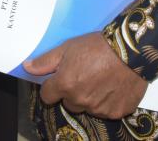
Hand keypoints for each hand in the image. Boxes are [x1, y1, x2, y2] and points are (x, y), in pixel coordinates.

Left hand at [23, 32, 147, 118]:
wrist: (130, 50)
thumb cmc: (97, 46)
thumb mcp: (67, 48)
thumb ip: (46, 61)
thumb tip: (27, 67)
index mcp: (65, 85)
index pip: (47, 95)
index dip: (52, 86)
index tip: (59, 78)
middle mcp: (80, 100)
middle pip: (68, 102)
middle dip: (72, 91)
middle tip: (84, 74)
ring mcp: (99, 109)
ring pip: (87, 107)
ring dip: (90, 97)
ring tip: (100, 78)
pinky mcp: (117, 112)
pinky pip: (106, 110)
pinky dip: (108, 101)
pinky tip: (113, 86)